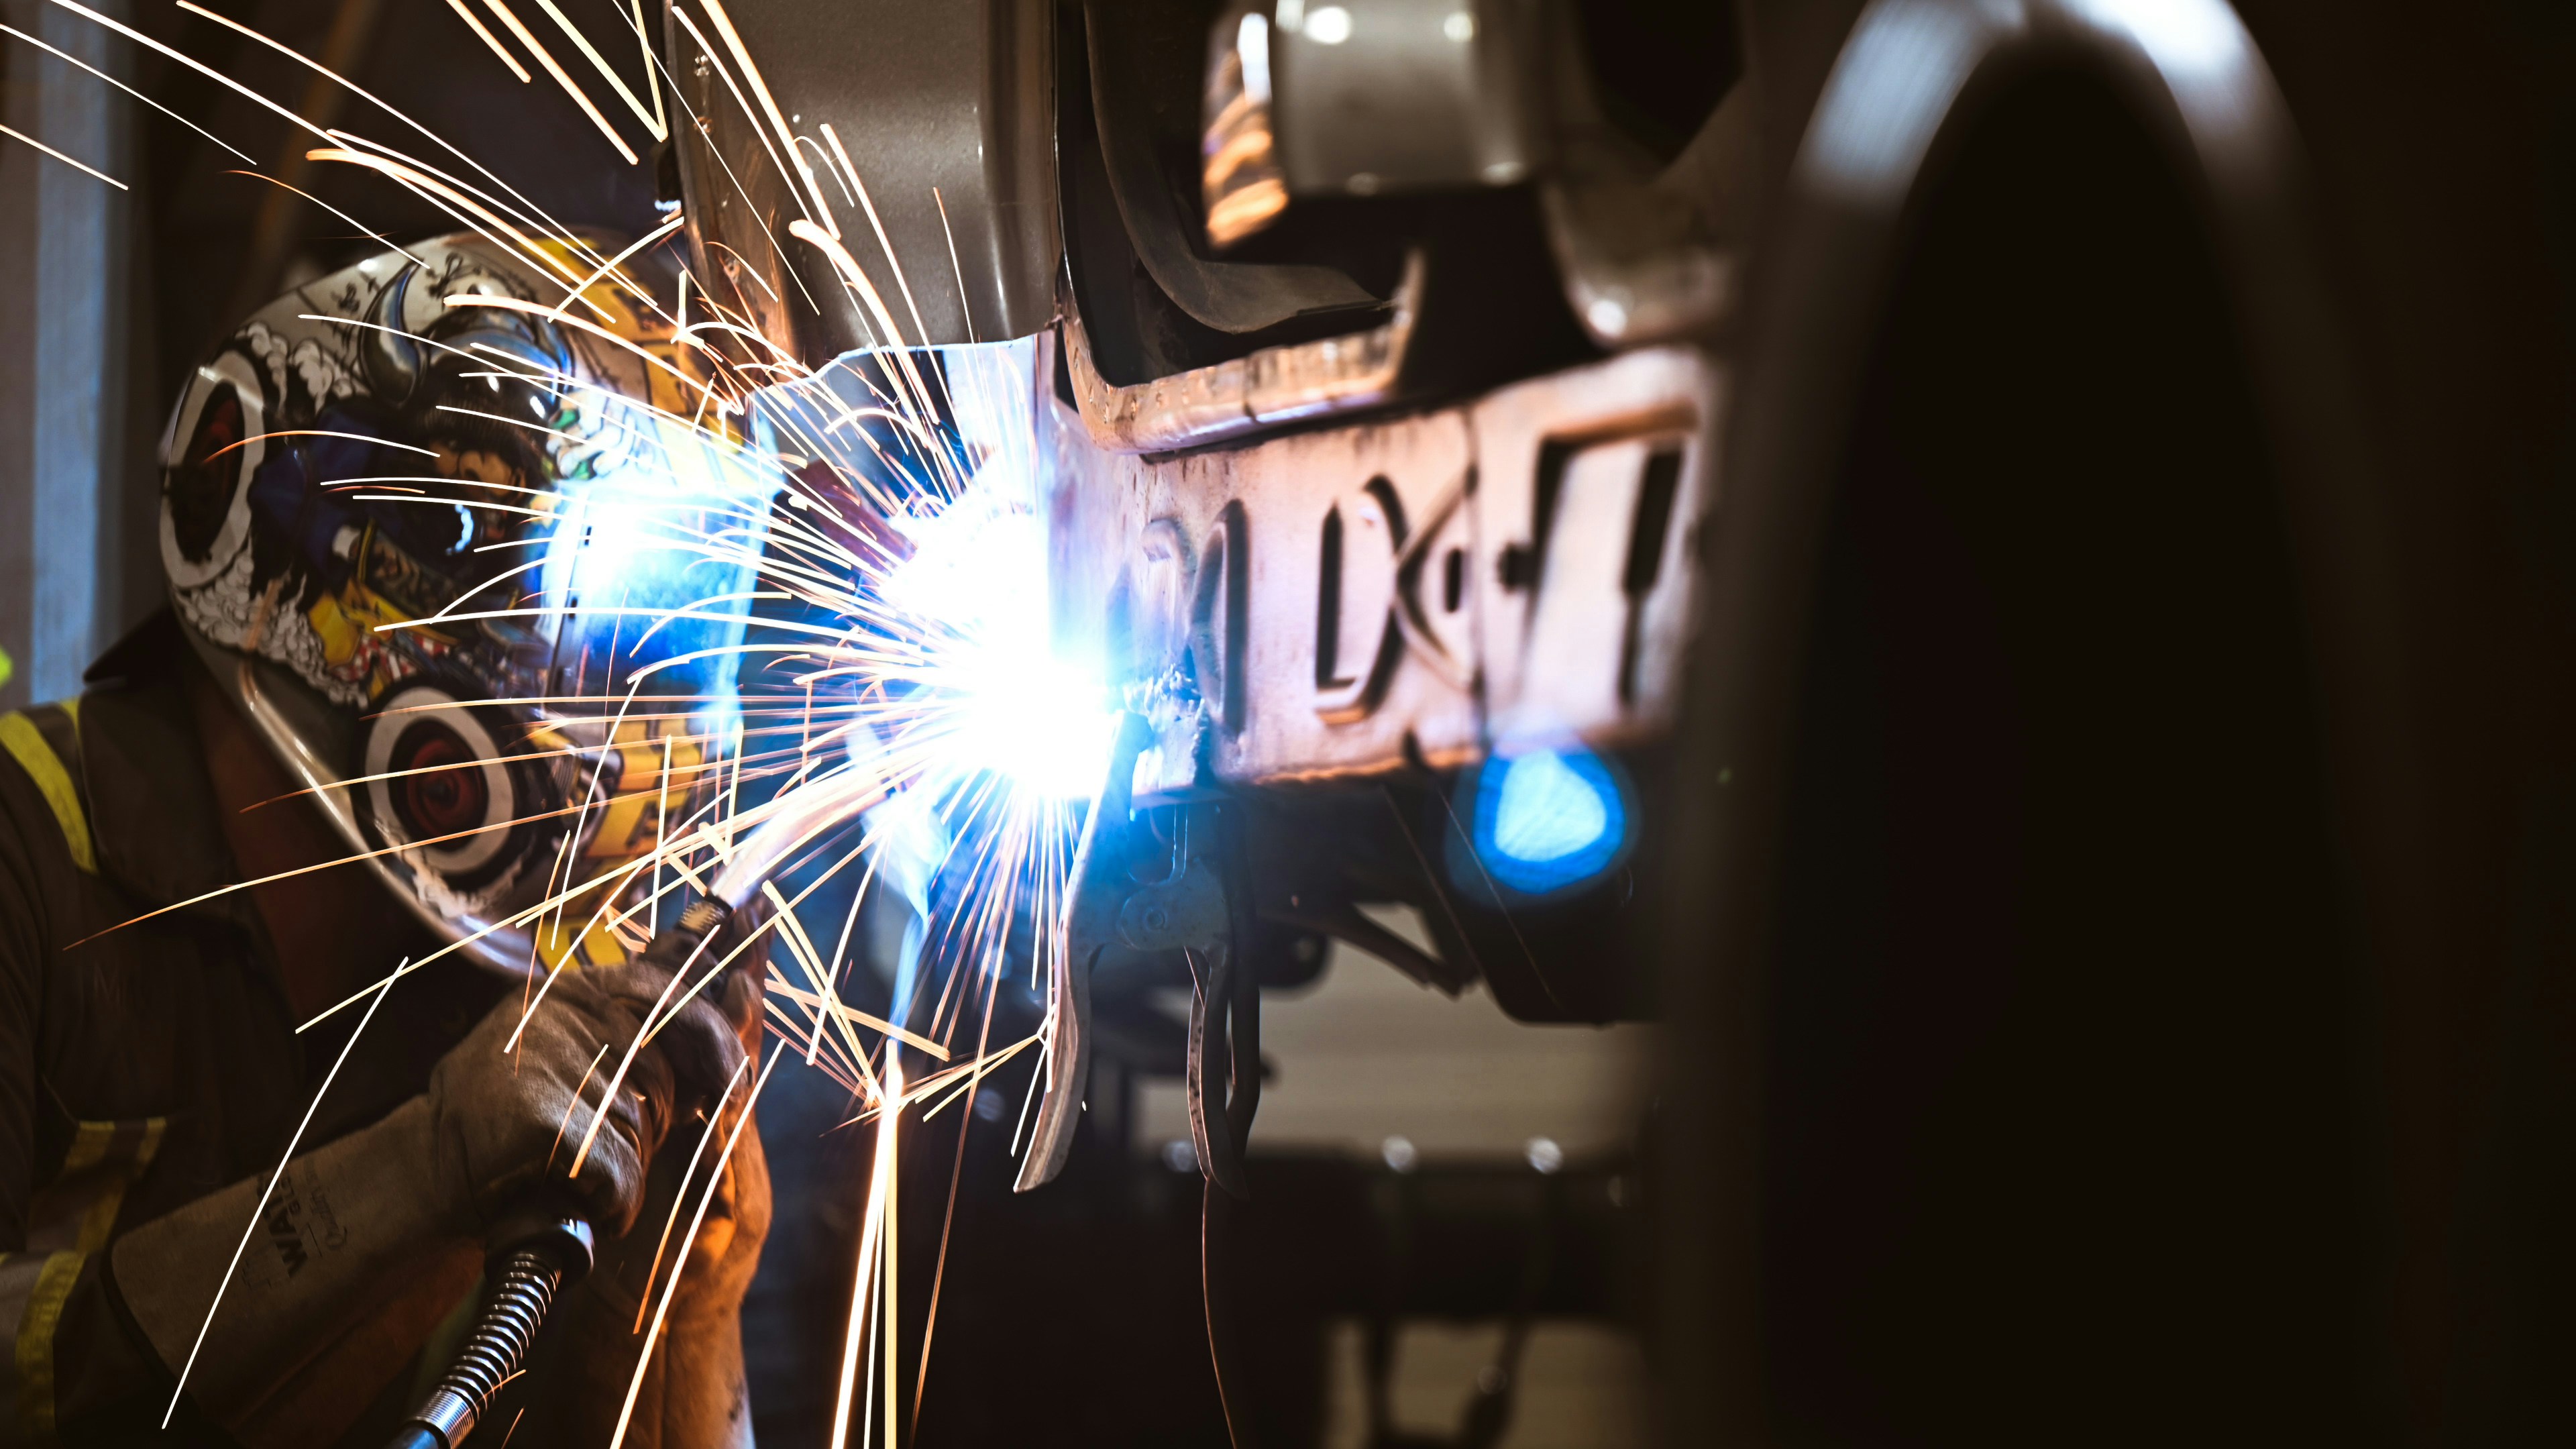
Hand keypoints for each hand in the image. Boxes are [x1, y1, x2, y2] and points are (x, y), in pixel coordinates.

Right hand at [425, 960, 744, 1239]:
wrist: (425, 1170)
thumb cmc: (511, 1117)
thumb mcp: (572, 1048)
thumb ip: (641, 1026)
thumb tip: (742, 996)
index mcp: (576, 989)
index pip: (671, 982)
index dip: (716, 1024)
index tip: (742, 1050)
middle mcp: (567, 1011)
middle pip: (677, 1055)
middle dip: (674, 1104)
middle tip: (638, 1134)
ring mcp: (558, 1062)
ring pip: (651, 1121)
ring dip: (631, 1159)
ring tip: (574, 1165)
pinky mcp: (549, 1122)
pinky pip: (624, 1172)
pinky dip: (614, 1202)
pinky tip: (576, 1199)